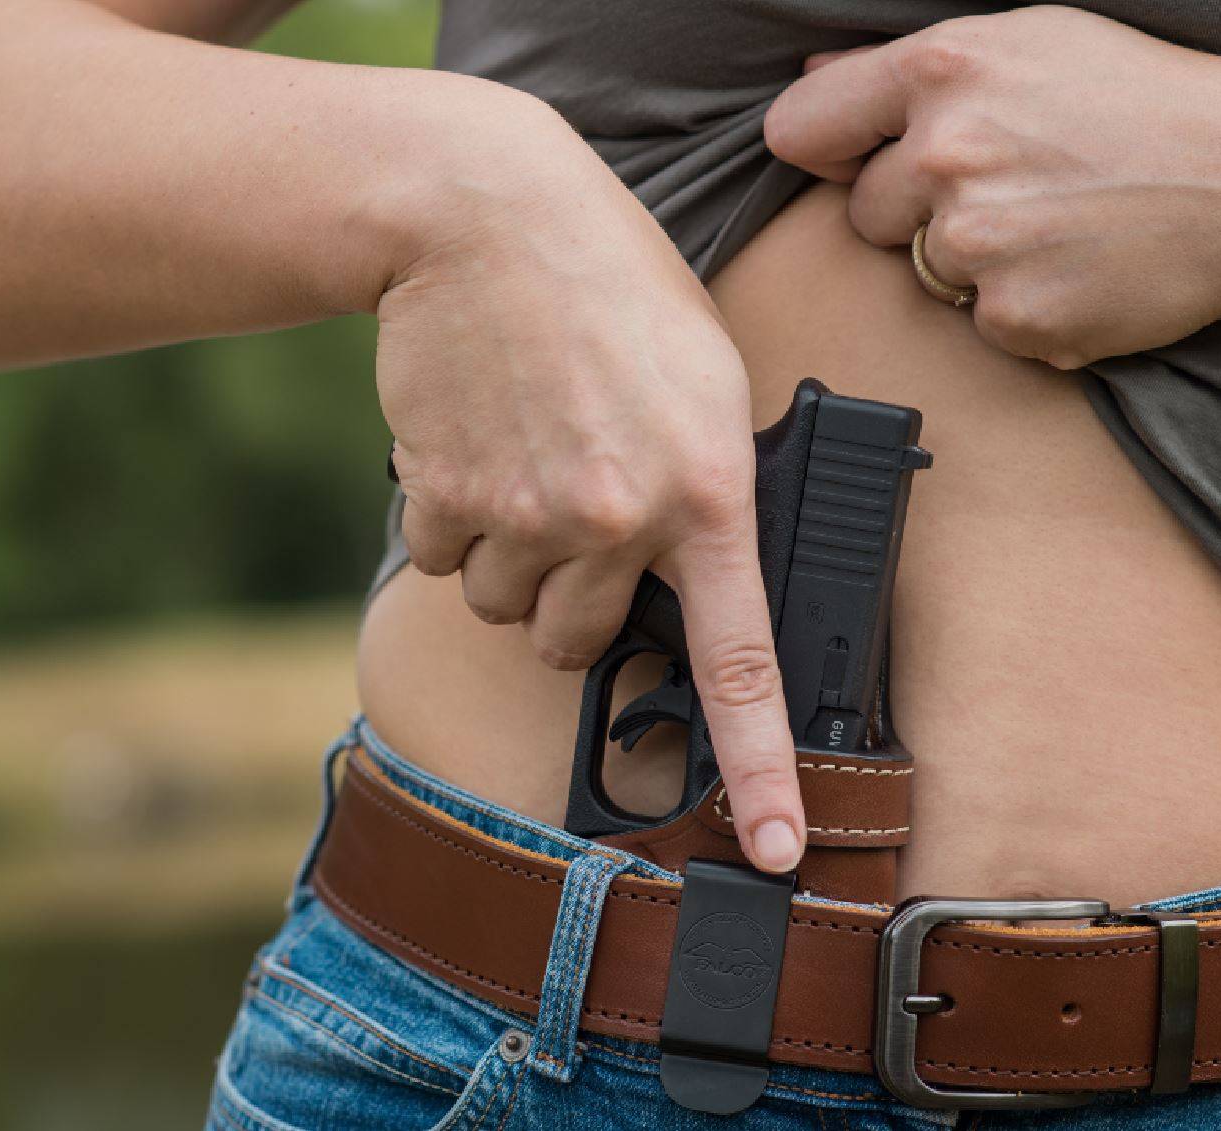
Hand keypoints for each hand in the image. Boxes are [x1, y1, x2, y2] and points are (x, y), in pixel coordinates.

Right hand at [376, 109, 805, 871]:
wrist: (488, 218)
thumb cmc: (611, 289)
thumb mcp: (703, 379)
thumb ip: (704, 491)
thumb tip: (679, 584)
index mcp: (707, 493)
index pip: (738, 664)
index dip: (761, 770)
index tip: (772, 849)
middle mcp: (619, 521)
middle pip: (582, 643)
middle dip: (575, 597)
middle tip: (577, 510)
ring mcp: (528, 516)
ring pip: (509, 609)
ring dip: (513, 558)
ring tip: (526, 455)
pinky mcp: (448, 498)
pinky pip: (448, 562)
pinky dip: (455, 520)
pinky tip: (476, 440)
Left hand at [764, 5, 1220, 369]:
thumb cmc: (1140, 102)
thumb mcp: (1030, 45)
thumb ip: (905, 71)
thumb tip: (811, 86)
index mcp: (943, 69)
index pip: (800, 131)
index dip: (829, 152)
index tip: (862, 160)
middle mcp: (948, 151)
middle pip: (864, 215)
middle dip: (919, 211)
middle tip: (1016, 186)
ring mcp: (977, 239)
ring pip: (921, 270)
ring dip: (971, 261)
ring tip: (1055, 221)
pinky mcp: (1011, 314)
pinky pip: (977, 322)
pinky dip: (1020, 305)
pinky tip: (1077, 266)